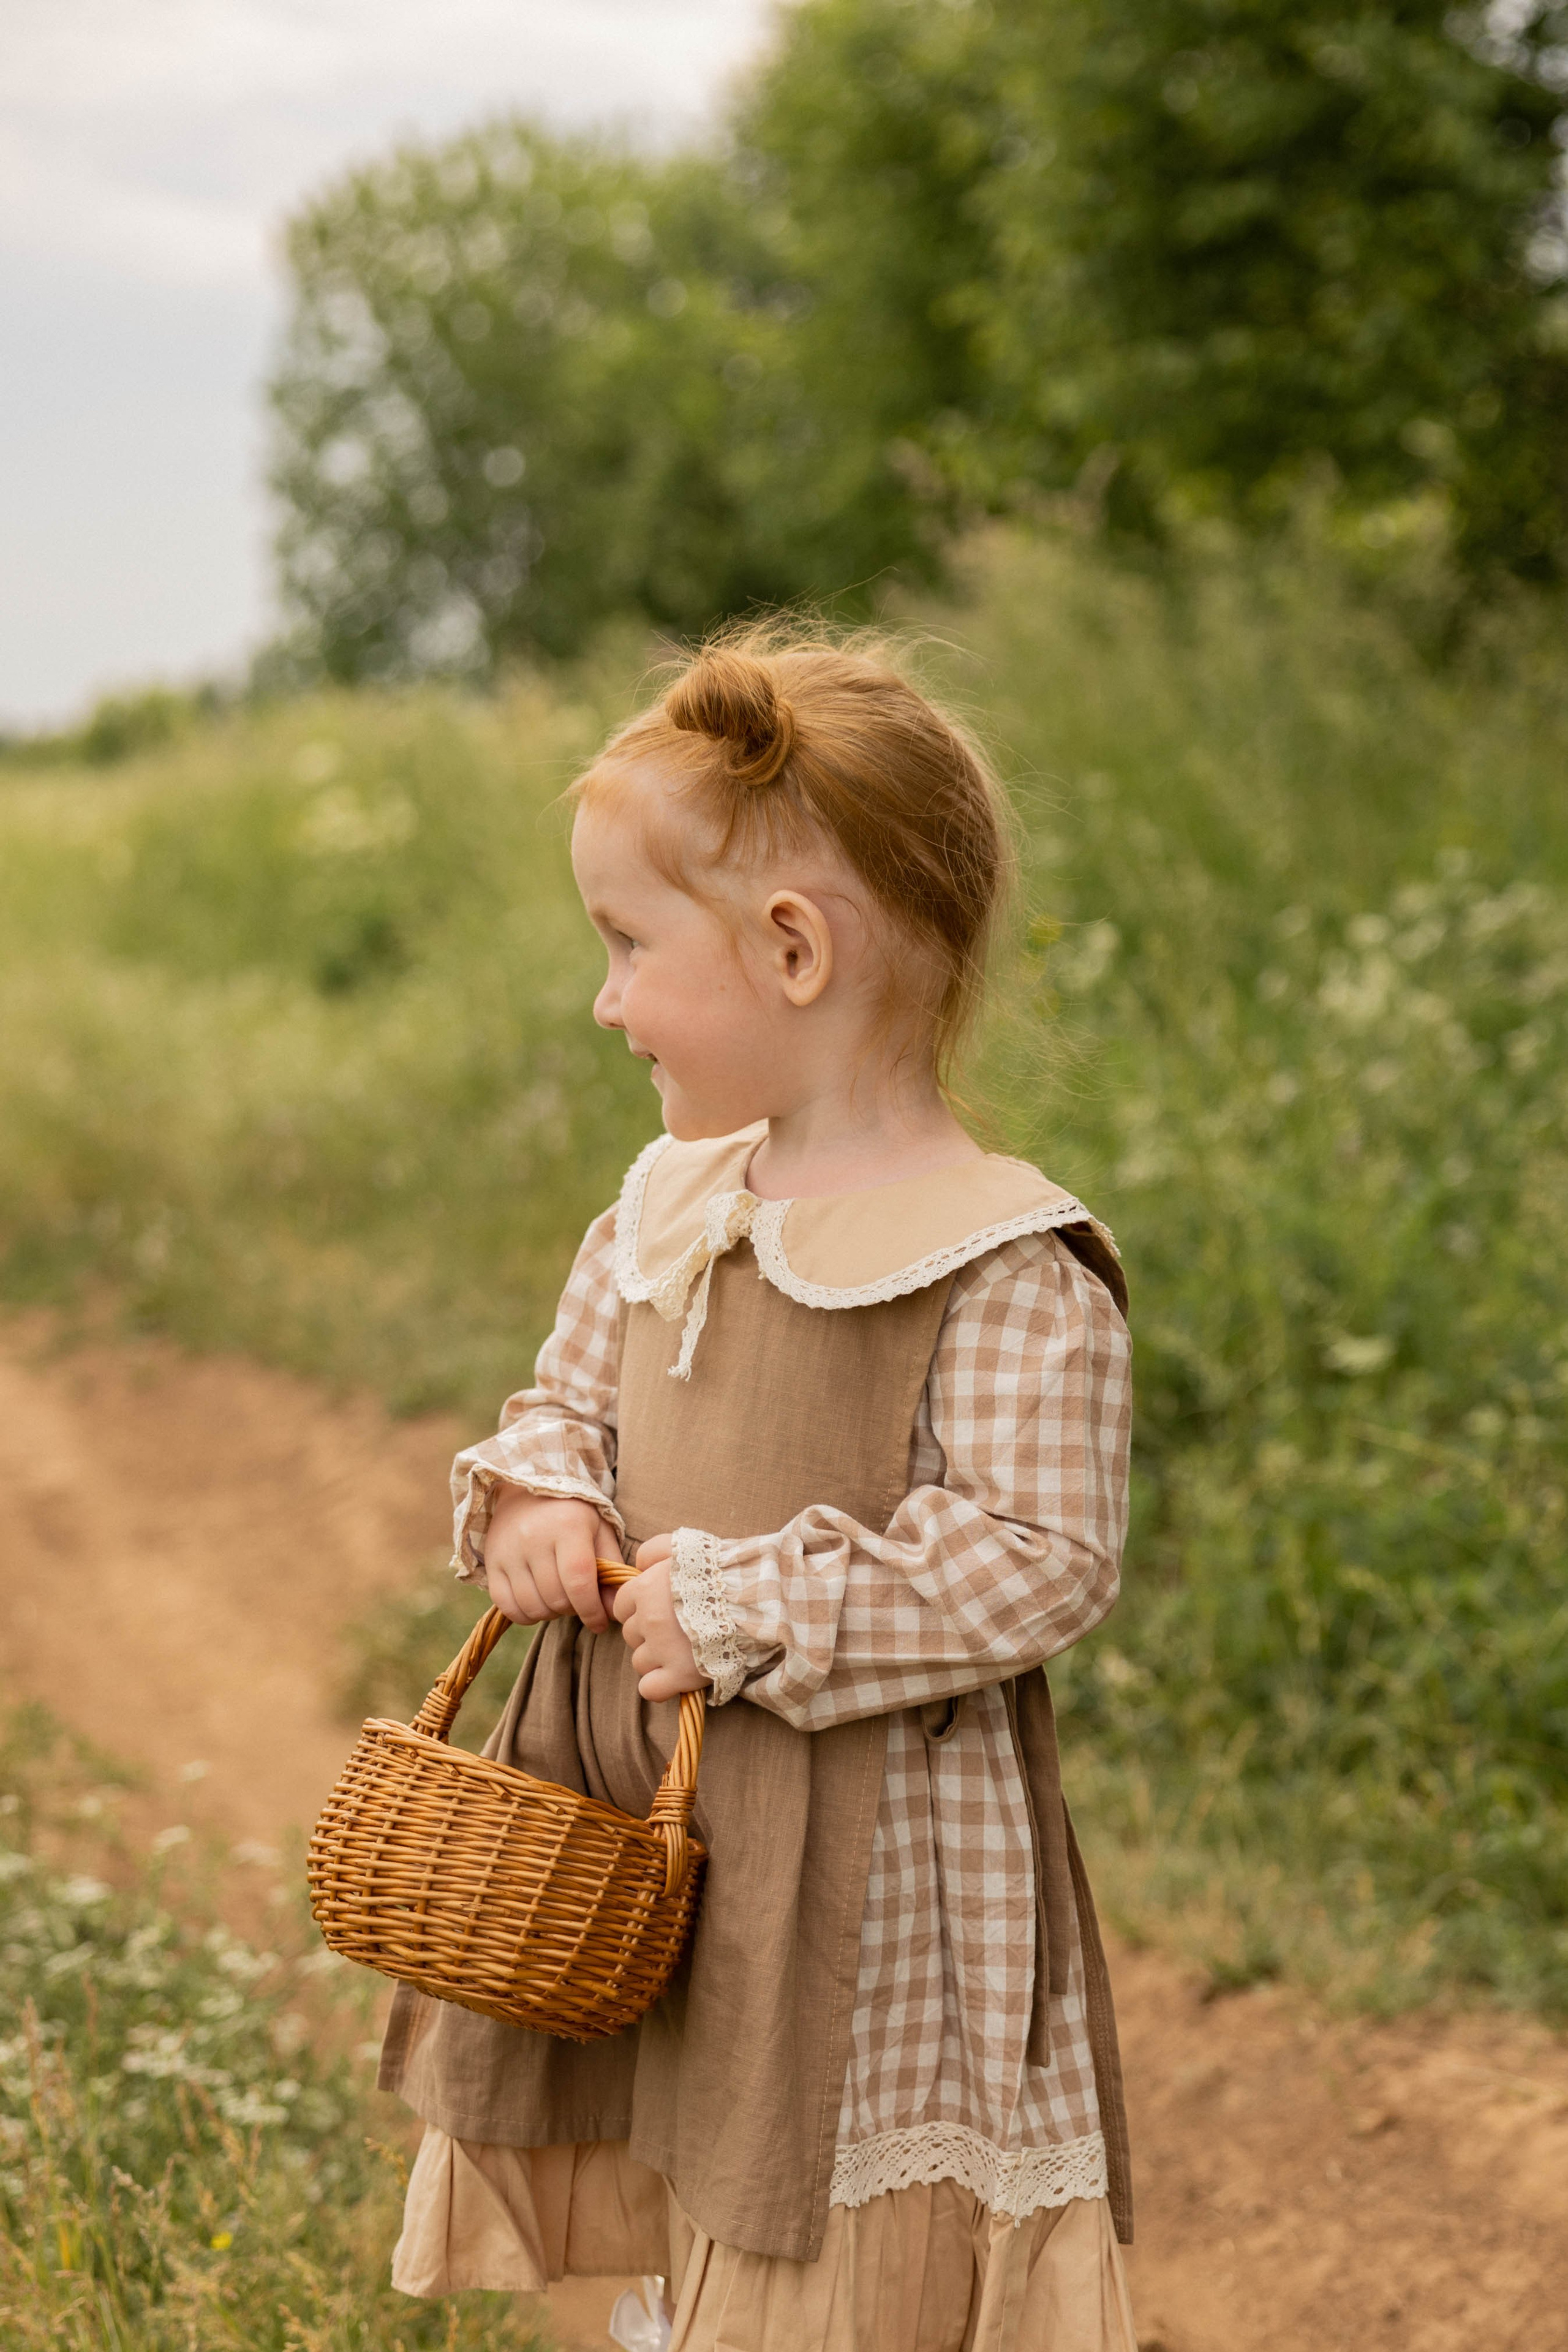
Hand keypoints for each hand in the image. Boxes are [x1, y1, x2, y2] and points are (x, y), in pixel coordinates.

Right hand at [482, 1491, 619, 1632]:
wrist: (528, 1489)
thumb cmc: (572, 1514)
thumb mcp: (599, 1532)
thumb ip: (612, 1570)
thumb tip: (614, 1611)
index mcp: (568, 1526)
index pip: (579, 1582)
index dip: (591, 1610)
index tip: (600, 1623)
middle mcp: (534, 1538)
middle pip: (557, 1598)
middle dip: (573, 1610)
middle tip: (578, 1600)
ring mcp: (509, 1551)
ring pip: (533, 1606)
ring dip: (551, 1614)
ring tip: (559, 1599)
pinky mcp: (491, 1562)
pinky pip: (507, 1606)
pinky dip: (525, 1615)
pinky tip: (537, 1604)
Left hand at [612, 1534, 708, 1702]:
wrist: (755, 1599)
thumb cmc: (721, 1570)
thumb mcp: (685, 1546)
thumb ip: (654, 1550)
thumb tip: (638, 1565)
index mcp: (645, 1589)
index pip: (621, 1607)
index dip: (638, 1609)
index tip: (659, 1610)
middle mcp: (649, 1620)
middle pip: (631, 1635)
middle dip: (648, 1634)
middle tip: (677, 1629)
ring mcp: (662, 1650)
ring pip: (639, 1661)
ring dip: (656, 1659)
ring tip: (683, 1650)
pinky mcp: (680, 1676)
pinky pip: (650, 1689)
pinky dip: (659, 1686)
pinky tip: (675, 1676)